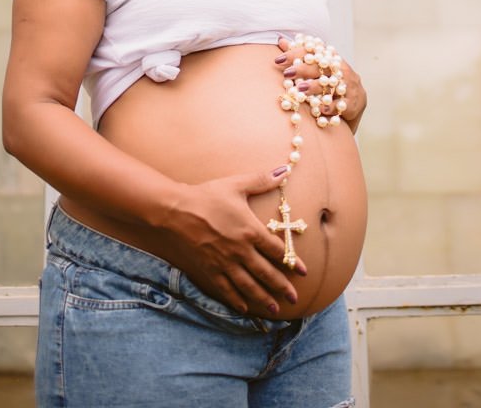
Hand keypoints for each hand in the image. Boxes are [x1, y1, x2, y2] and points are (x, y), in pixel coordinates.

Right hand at [160, 167, 304, 315]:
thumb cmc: (207, 196)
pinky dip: (236, 301)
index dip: (292, 261)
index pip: (276, 250)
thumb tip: (284, 170)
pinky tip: (244, 308)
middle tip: (294, 298)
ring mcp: (225, 263)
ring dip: (263, 298)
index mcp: (250, 230)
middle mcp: (241, 251)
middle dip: (282, 286)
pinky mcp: (210, 270)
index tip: (303, 271)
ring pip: (249, 285)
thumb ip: (261, 180)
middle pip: (266, 272)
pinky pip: (226, 289)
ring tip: (275, 309)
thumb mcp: (236, 185)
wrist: (177, 210)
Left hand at [275, 36, 366, 132]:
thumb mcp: (318, 66)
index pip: (312, 51)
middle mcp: (341, 69)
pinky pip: (340, 105)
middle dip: (303, 69)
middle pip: (321, 67)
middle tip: (287, 73)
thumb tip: (281, 40)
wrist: (356, 100)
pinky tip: (320, 109)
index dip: (295, 53)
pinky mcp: (352, 103)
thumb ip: (300, 54)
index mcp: (332, 57)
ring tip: (301, 89)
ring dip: (315, 87)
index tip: (278, 60)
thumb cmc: (331, 79)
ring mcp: (348, 86)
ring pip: (330, 85)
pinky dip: (330, 107)